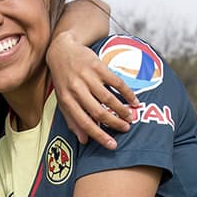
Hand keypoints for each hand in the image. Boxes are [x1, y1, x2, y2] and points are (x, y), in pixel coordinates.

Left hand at [48, 30, 137, 148]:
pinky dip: (127, 93)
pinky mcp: (98, 66)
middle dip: (114, 123)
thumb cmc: (63, 79)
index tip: (113, 145)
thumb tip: (83, 141)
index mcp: (67, 101)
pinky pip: (116, 82)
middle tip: (125, 129)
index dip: (99, 136)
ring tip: (131, 117)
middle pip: (98, 111)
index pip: (84, 122)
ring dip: (122, 109)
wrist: (62, 50)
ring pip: (108, 98)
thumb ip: (72, 120)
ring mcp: (88, 77)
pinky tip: (134, 100)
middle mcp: (77, 89)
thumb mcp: (62, 100)